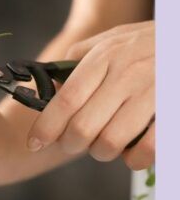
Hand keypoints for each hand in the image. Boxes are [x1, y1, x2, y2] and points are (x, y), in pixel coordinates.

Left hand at [27, 22, 154, 170]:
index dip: (47, 126)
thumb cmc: (144, 42)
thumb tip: (52, 87)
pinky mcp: (169, 112)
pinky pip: (144, 151)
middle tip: (71, 143)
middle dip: (70, 143)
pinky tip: (130, 151)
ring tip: (102, 144)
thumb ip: (79, 58)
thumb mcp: (110, 39)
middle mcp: (125, 75)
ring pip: (110, 143)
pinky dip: (132, 160)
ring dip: (100, 152)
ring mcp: (149, 94)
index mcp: (105, 56)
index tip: (33, 142)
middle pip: (84, 127)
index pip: (68, 98)